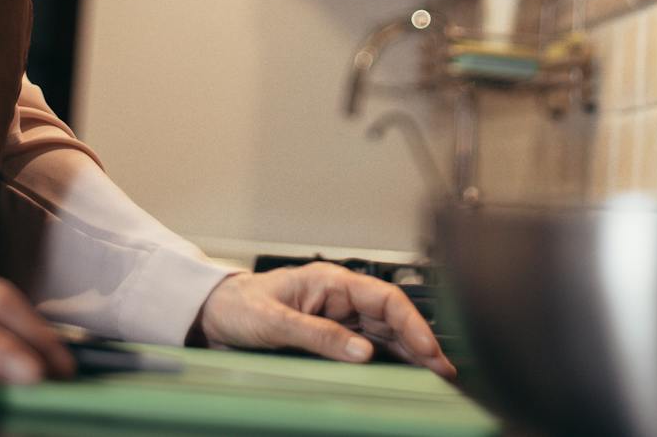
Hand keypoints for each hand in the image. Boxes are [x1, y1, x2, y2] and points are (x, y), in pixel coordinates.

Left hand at [192, 263, 455, 379]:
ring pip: (385, 334)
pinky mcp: (331, 336)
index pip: (384, 298)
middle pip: (392, 318)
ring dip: (410, 352)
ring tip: (436, 375)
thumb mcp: (275, 321)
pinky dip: (389, 360)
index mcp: (331, 282)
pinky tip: (406, 373)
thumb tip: (362, 351)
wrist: (213, 315)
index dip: (411, 322)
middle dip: (420, 341)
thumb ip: (318, 334)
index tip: (428, 348)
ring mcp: (338, 317)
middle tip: (444, 370)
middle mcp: (340, 298)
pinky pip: (368, 347)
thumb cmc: (239, 306)